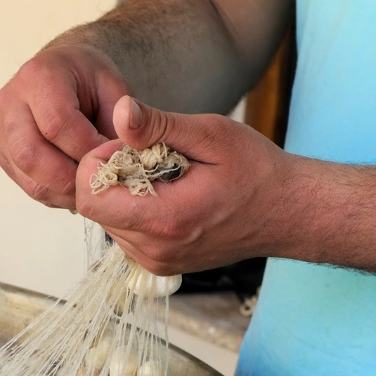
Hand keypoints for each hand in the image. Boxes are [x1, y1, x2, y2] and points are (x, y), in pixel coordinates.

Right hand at [0, 44, 131, 208]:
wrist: (61, 73)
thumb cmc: (88, 80)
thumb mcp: (113, 86)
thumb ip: (123, 118)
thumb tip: (125, 154)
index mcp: (38, 77)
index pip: (56, 124)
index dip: (87, 149)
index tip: (112, 159)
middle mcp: (10, 104)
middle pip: (31, 155)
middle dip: (70, 178)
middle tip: (98, 182)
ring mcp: (1, 132)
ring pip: (27, 177)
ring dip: (62, 192)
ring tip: (89, 188)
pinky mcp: (3, 155)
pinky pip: (26, 185)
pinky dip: (54, 193)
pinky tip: (74, 187)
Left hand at [75, 96, 294, 272]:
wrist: (285, 213)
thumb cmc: (255, 171)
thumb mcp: (212, 136)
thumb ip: (160, 126)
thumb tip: (121, 111)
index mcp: (164, 219)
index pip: (91, 196)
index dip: (99, 162)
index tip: (130, 144)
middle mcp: (153, 249)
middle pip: (95, 208)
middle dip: (111, 175)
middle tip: (150, 155)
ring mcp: (153, 261)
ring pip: (107, 220)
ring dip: (124, 193)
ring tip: (163, 176)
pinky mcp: (156, 264)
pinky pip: (125, 233)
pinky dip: (135, 209)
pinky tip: (166, 195)